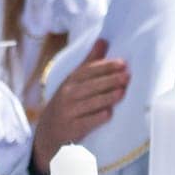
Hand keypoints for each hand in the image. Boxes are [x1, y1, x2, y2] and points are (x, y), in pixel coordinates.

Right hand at [33, 39, 128, 173]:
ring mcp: (68, 112)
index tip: (122, 63)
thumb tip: (103, 40)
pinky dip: (97, 118)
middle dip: (109, 80)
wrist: (48, 133)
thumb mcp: (74, 81)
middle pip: (90, 86)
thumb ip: (90, 62)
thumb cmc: (67, 103)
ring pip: (89, 103)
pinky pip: (85, 122)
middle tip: (127, 76)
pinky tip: (108, 114)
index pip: (88, 71)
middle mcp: (67, 95)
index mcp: (70, 81)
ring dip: (106, 98)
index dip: (105, 66)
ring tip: (122, 92)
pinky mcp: (70, 129)